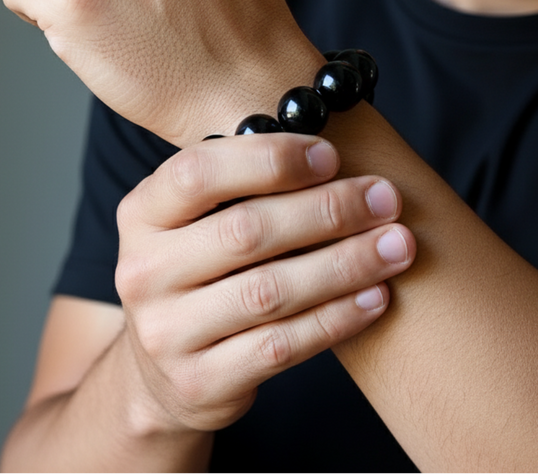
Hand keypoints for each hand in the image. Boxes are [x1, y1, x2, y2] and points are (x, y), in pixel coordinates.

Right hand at [113, 133, 415, 431]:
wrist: (160, 371)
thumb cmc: (196, 275)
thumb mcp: (193, 224)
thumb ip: (238, 189)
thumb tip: (329, 155)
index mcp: (140, 214)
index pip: (199, 172)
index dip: (271, 159)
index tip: (332, 156)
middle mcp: (142, 271)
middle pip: (246, 231)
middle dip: (327, 210)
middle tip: (385, 198)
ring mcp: (166, 332)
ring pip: (271, 291)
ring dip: (345, 264)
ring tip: (397, 245)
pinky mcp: (200, 381)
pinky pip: (282, 345)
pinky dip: (337, 318)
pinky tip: (376, 297)